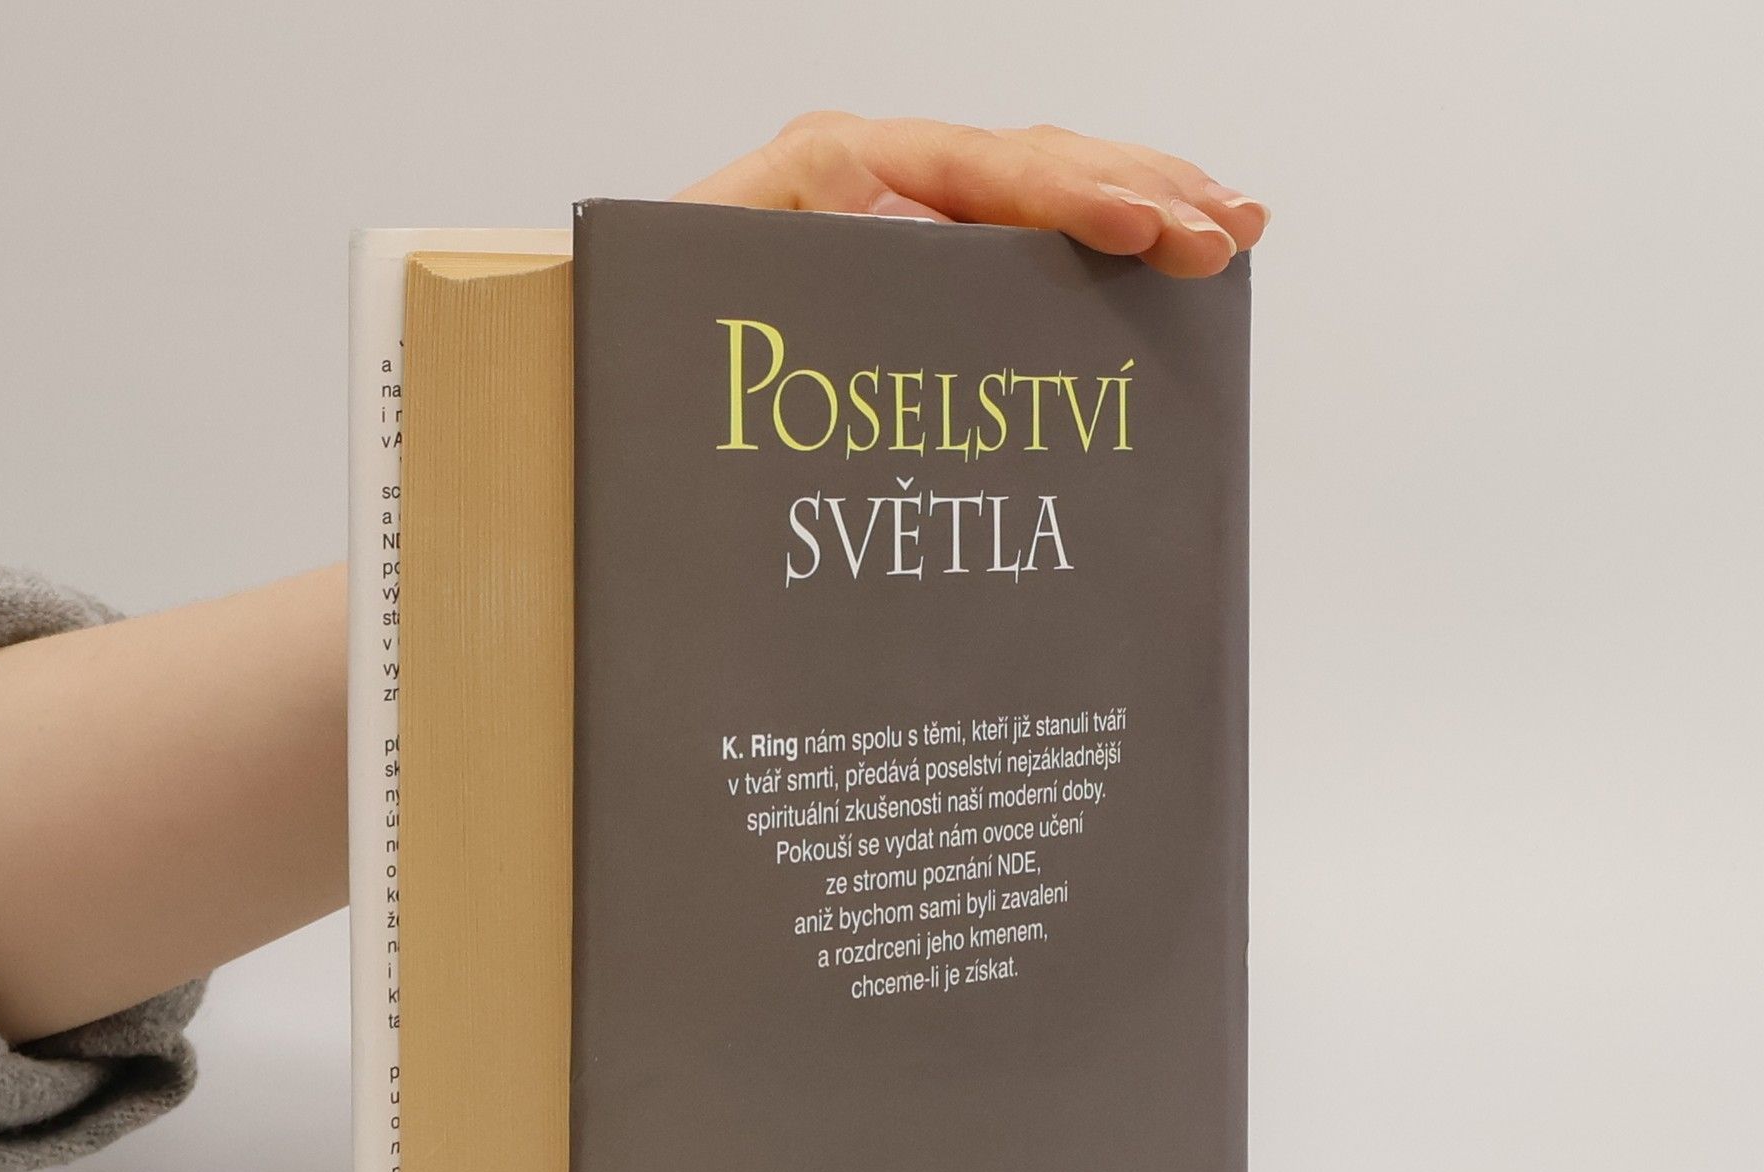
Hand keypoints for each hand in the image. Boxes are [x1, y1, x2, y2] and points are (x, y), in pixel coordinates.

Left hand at [676, 113, 1268, 277]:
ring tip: (1232, 226)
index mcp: (830, 172)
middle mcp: (870, 171)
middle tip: (1230, 234)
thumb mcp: (712, 300)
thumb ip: (803, 290)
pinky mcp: (910, 243)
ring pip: (1042, 181)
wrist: (607, 343)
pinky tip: (1157, 242)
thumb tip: (890, 295)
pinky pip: (1018, 221)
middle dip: (1145, 190)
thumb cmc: (652, 336)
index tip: (1151, 231)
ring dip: (1146, 198)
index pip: (985, 169)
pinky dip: (1096, 226)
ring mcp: (896, 203)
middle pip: (1034, 159)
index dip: (1076, 199)